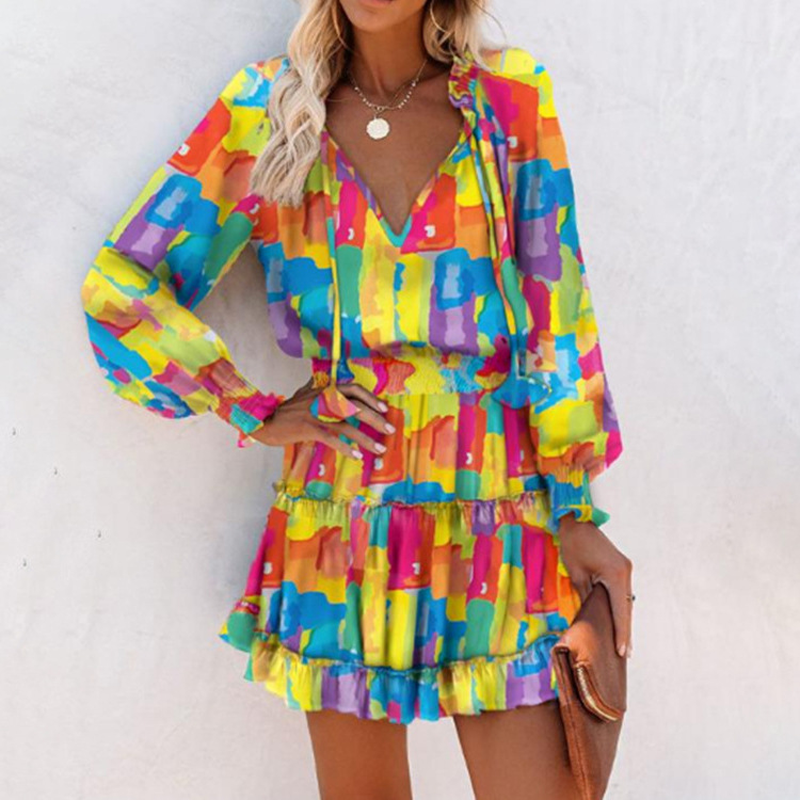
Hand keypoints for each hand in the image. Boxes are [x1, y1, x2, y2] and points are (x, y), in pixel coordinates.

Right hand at [248, 377, 394, 459]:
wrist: (265, 421)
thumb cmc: (285, 410)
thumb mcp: (301, 393)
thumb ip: (312, 386)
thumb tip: (316, 378)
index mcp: (325, 390)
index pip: (354, 389)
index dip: (371, 398)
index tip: (384, 408)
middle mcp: (323, 399)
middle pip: (356, 407)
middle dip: (376, 418)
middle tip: (389, 430)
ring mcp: (316, 414)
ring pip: (347, 426)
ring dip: (366, 439)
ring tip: (379, 448)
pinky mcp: (309, 429)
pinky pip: (332, 439)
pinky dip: (346, 448)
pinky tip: (356, 456)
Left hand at [557, 515, 633, 658]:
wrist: (576, 521)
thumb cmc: (573, 546)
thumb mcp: (577, 575)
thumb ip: (586, 597)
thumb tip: (589, 617)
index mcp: (616, 575)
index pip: (620, 610)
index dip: (621, 632)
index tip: (622, 651)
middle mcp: (625, 572)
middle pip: (626, 607)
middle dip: (625, 630)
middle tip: (625, 654)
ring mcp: (625, 569)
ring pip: (625, 600)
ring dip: (623, 619)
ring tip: (622, 643)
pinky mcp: (620, 567)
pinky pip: (621, 591)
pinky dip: (619, 606)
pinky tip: (617, 620)